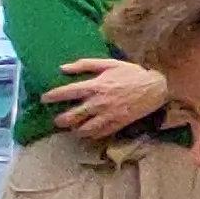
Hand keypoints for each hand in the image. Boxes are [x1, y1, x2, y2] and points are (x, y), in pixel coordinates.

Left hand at [45, 58, 168, 138]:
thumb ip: (85, 65)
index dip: (52, 96)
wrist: (156, 86)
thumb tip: (63, 68)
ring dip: (75, 130)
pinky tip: (88, 133)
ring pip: (84, 128)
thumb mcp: (109, 63)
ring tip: (72, 129)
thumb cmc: (132, 72)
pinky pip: (100, 133)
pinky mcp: (117, 124)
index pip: (67, 92)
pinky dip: (91, 135)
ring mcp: (108, 115)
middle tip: (57, 120)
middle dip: (61, 120)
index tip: (44, 99)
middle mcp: (98, 102)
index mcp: (95, 86)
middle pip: (72, 115)